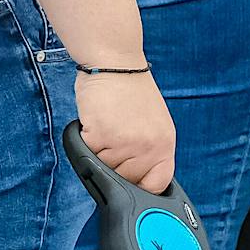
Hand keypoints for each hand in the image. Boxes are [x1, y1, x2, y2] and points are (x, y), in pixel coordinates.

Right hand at [75, 65, 175, 193]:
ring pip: (104, 170)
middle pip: (125, 181)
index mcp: (165, 146)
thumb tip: (136, 179)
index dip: (140, 187)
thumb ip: (148, 153)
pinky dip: (85, 142)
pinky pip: (87, 155)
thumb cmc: (131, 91)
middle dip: (114, 167)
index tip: (130, 181)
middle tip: (112, 140)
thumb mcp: (153, 126)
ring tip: (105, 128)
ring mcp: (126, 144)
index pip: (156, 186)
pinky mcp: (101, 136)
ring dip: (98, 154)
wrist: (115, 62)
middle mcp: (149, 148)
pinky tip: (94, 123)